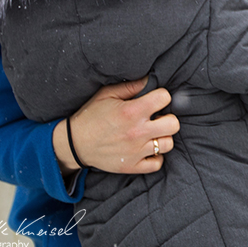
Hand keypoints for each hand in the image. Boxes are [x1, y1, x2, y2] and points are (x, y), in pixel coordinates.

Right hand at [52, 77, 179, 174]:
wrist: (73, 144)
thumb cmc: (91, 116)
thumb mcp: (106, 95)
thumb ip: (131, 87)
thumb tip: (150, 79)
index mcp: (132, 112)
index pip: (165, 98)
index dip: (162, 96)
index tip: (154, 100)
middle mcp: (137, 132)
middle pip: (173, 124)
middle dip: (168, 118)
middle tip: (157, 118)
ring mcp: (136, 151)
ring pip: (168, 144)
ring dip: (162, 137)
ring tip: (152, 134)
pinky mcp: (132, 166)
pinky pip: (157, 164)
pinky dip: (155, 157)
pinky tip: (147, 149)